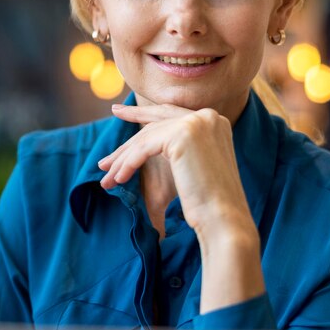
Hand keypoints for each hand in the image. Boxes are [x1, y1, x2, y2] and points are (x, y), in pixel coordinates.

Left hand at [98, 103, 257, 246]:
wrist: (224, 218)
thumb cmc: (210, 202)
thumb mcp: (196, 165)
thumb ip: (182, 148)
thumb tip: (149, 142)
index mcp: (215, 121)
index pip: (170, 113)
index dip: (143, 112)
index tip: (119, 111)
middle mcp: (208, 116)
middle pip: (156, 124)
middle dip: (126, 139)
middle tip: (105, 152)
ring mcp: (197, 122)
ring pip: (147, 137)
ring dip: (124, 159)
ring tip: (107, 176)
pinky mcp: (183, 134)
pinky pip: (145, 148)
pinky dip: (128, 163)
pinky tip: (118, 178)